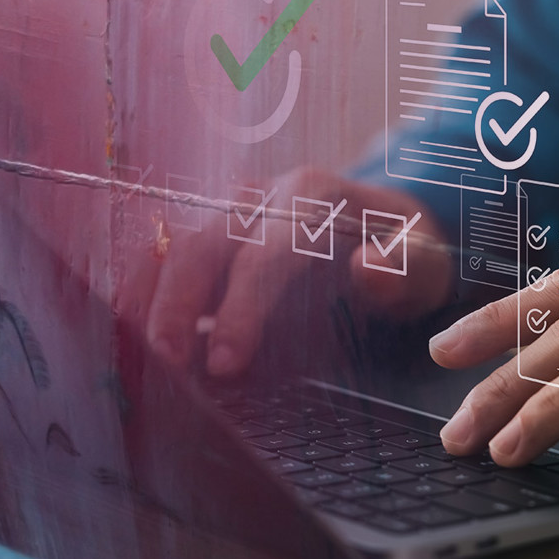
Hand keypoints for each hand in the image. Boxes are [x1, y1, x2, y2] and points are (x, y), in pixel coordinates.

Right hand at [143, 168, 451, 376]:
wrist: (393, 225)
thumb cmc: (408, 250)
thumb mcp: (426, 259)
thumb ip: (405, 266)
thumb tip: (367, 267)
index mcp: (311, 195)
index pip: (263, 251)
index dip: (239, 308)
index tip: (225, 362)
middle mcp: (261, 195)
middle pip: (202, 242)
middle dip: (176, 304)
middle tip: (167, 364)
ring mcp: (231, 211)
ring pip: (173, 245)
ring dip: (151, 299)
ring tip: (141, 354)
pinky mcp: (215, 234)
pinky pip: (168, 255)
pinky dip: (146, 291)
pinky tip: (132, 333)